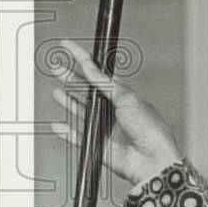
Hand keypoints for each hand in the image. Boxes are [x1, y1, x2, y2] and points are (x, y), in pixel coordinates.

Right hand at [48, 40, 181, 186]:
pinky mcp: (98, 144)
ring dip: (68, 102)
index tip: (69, 47)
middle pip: (86, 92)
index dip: (83, 60)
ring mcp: (105, 127)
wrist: (151, 158)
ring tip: (56, 91)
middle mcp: (113, 110)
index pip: (99, 74)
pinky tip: (58, 124)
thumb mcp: (128, 99)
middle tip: (57, 68)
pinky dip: (67, 132)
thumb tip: (92, 69)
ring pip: (81, 112)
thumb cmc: (149, 128)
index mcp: (123, 96)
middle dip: (71, 79)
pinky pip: (78, 137)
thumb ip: (106, 85)